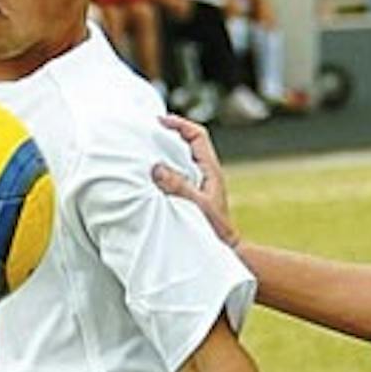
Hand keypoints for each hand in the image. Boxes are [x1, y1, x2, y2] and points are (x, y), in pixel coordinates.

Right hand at [152, 114, 238, 247]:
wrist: (225, 250)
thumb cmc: (215, 229)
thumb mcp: (196, 206)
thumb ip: (178, 186)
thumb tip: (157, 167)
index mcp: (211, 170)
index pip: (197, 136)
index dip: (180, 124)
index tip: (160, 122)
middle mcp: (207, 173)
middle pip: (188, 143)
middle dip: (169, 134)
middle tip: (148, 132)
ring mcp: (200, 183)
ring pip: (182, 159)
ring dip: (165, 152)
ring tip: (145, 150)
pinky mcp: (194, 194)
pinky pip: (178, 174)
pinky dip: (165, 169)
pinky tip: (150, 175)